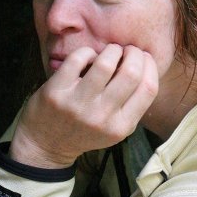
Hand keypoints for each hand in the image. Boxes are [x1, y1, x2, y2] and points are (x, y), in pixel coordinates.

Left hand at [10, 44, 157, 167]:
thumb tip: (143, 65)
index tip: (144, 58)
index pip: (148, 88)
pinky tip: (87, 58)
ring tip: (110, 52)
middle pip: (131, 72)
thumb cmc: (85, 132)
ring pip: (105, 62)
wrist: (46, 146)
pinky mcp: (56, 92)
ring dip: (112, 50)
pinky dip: (87, 52)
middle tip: (128, 50)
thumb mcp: (115, 129)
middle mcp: (101, 117)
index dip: (150, 66)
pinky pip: (78, 58)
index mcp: (121, 127)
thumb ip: (132, 105)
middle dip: (133, 53)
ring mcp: (78, 104)